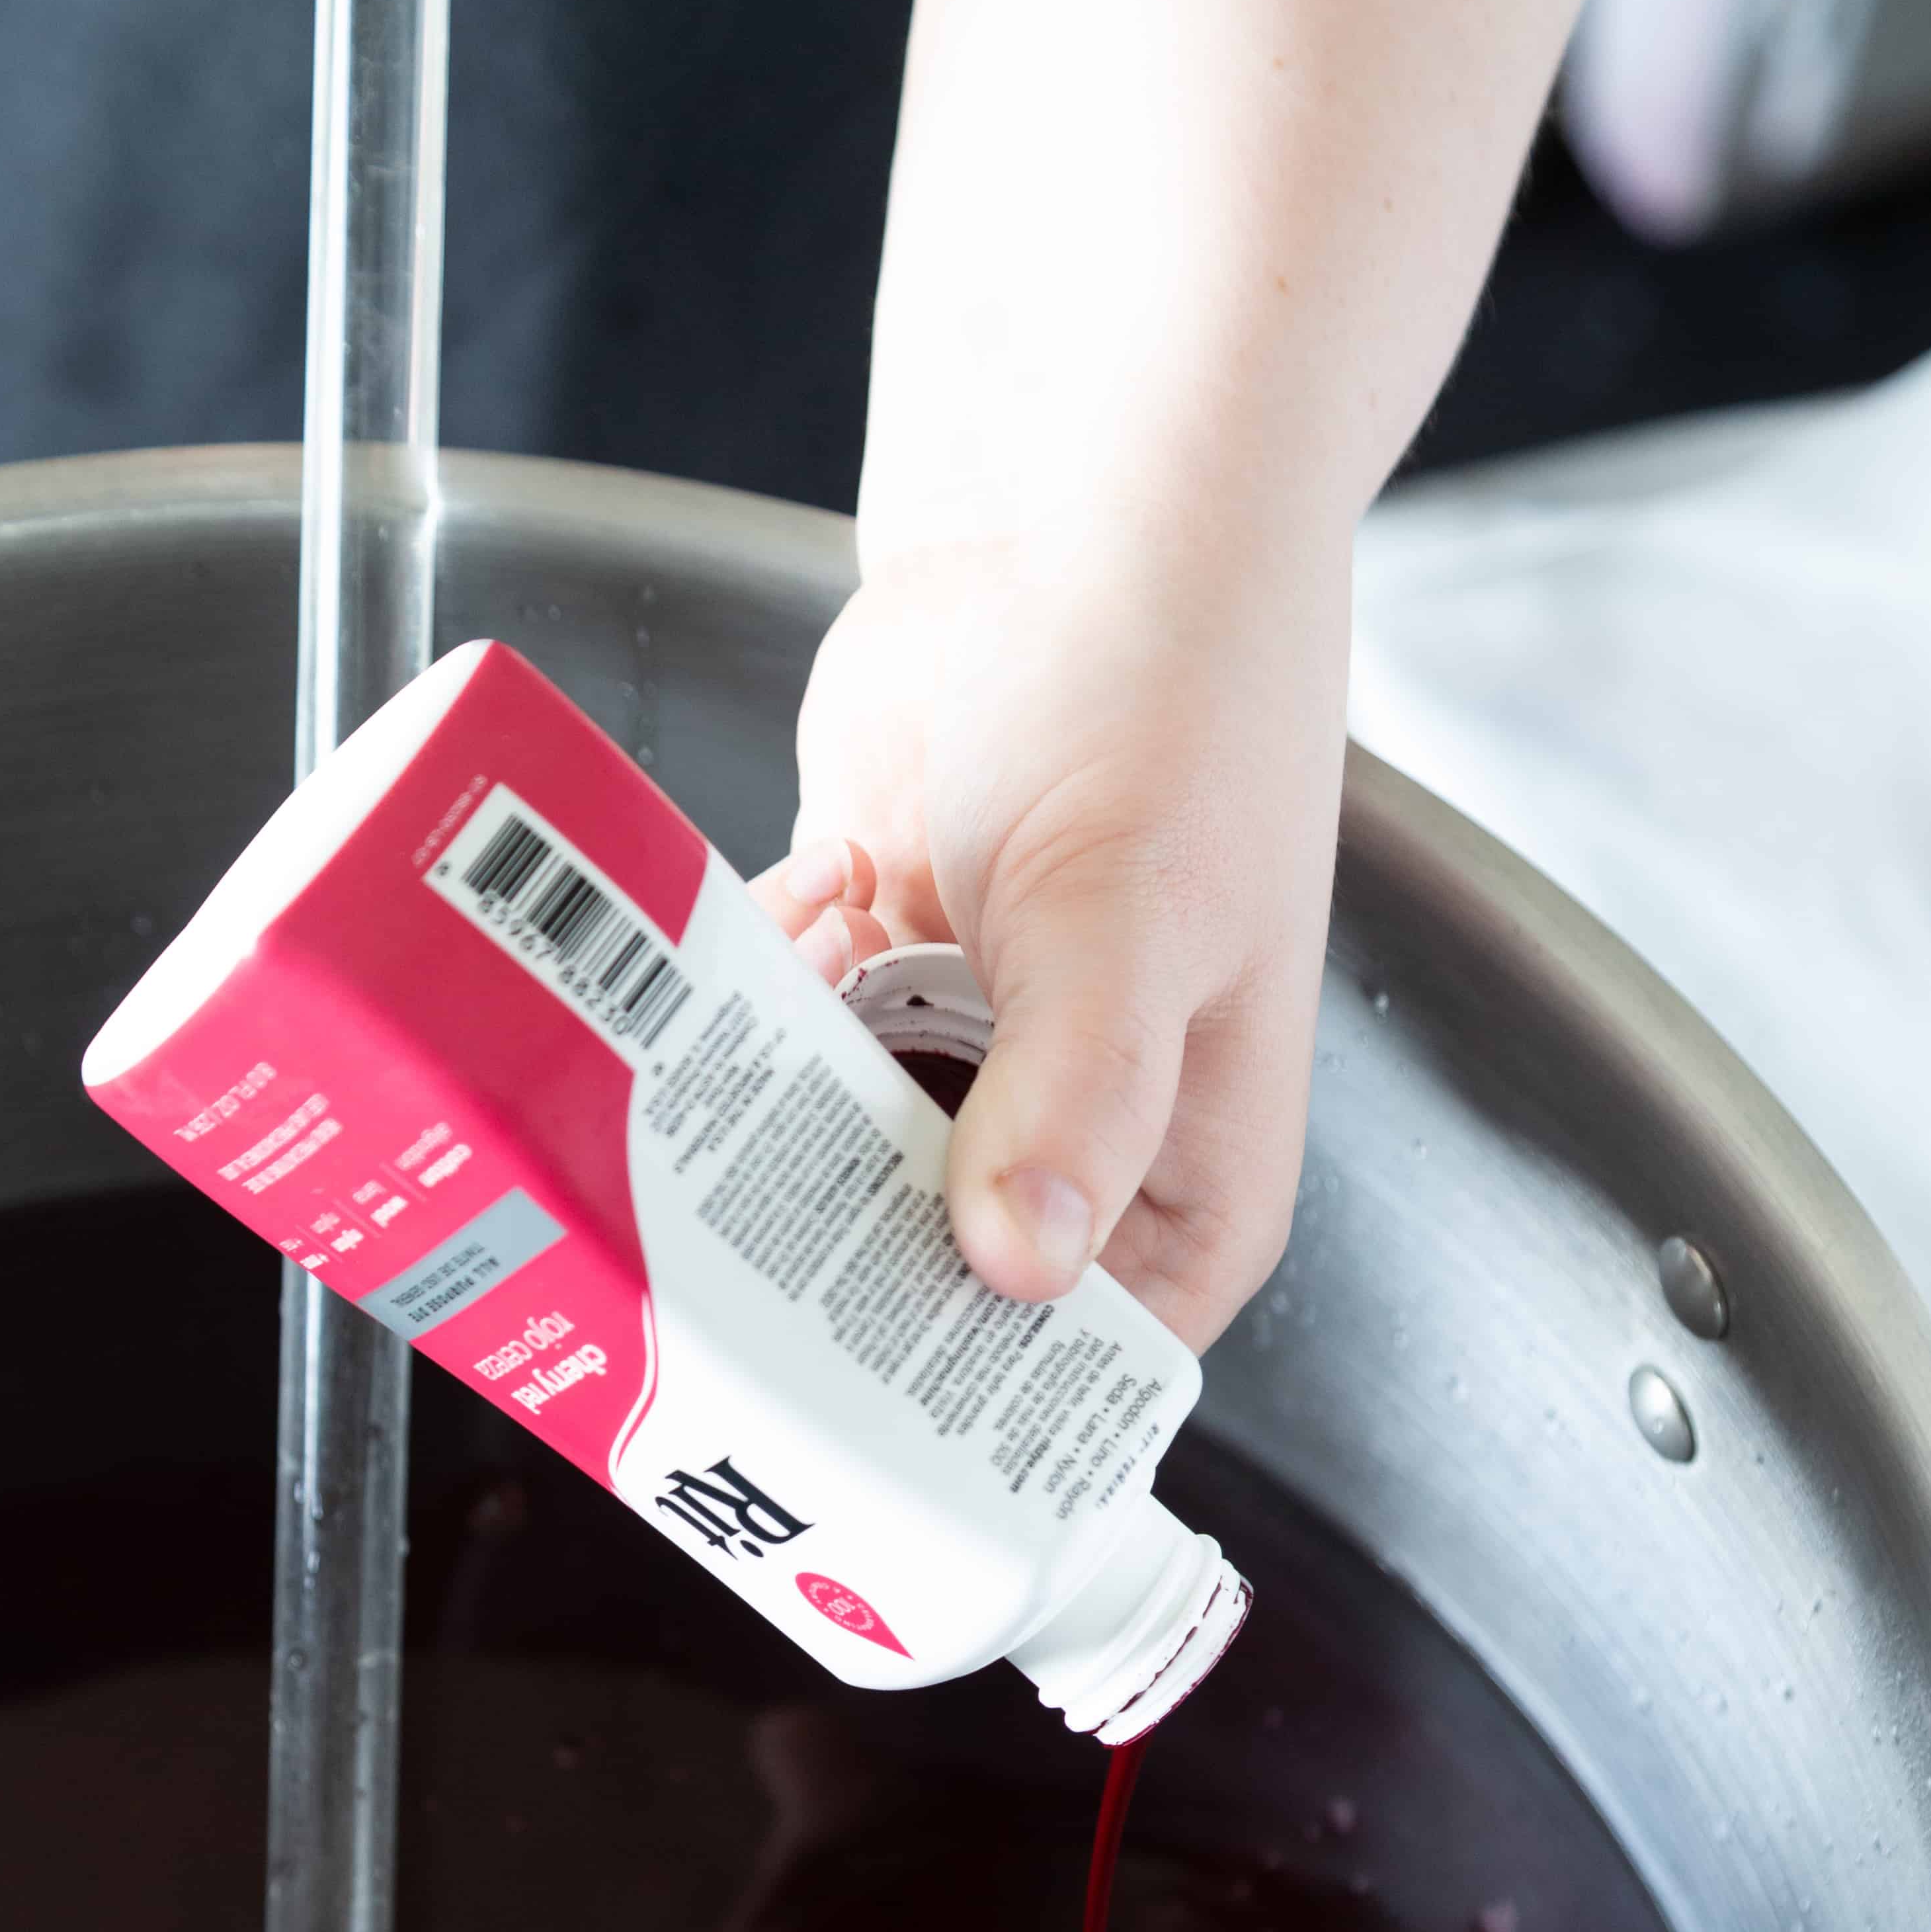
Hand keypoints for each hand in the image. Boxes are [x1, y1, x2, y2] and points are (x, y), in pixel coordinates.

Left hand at [751, 517, 1350, 1357]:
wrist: (1083, 516)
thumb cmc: (1168, 701)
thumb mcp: (1132, 923)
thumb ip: (1075, 1098)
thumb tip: (1020, 1266)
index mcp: (1185, 1189)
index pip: (1073, 1384)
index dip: (956, 1415)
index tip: (833, 1406)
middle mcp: (1077, 1149)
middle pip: (926, 1298)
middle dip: (827, 1249)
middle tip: (745, 1209)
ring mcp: (967, 1067)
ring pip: (832, 1175)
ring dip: (788, 1098)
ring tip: (820, 971)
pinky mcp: (875, 981)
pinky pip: (784, 1052)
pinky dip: (778, 981)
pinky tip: (827, 888)